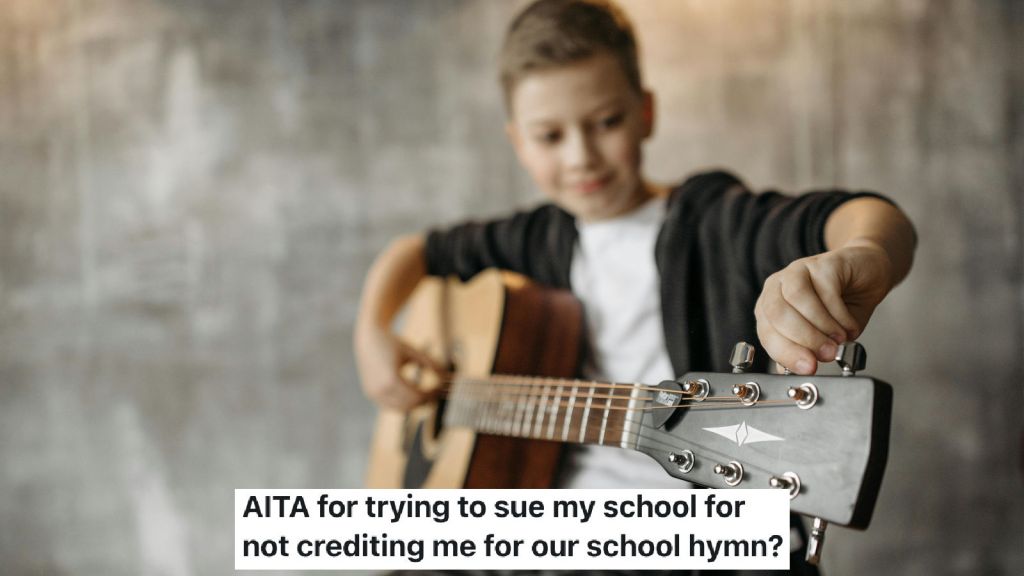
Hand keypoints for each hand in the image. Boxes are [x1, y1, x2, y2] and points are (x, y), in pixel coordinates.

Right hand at [355, 326, 443, 410]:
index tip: (441, 387)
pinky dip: (403, 403)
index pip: (418, 396)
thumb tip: (447, 377)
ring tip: (425, 393)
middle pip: (410, 406)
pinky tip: (411, 392)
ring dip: (414, 404)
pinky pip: (391, 406)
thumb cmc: (392, 343)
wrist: (368, 338)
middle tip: (436, 392)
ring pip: (400, 409)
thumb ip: (431, 365)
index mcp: (391, 380)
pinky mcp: (371, 394)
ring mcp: (374, 394)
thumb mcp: (414, 353)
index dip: (432, 394)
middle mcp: (380, 390)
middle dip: (425, 400)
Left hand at [754, 241, 893, 374]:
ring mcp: (798, 271)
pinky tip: (849, 324)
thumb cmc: (841, 304)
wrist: (867, 273)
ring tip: (839, 339)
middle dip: (803, 339)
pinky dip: (839, 314)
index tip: (808, 368)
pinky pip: (826, 290)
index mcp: (769, 306)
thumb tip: (797, 371)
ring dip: (821, 326)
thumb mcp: (821, 334)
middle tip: (826, 354)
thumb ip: (805, 350)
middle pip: (777, 313)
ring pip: (797, 299)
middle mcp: (778, 286)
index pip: (766, 332)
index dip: (786, 353)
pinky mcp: (823, 263)